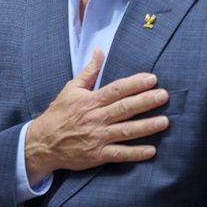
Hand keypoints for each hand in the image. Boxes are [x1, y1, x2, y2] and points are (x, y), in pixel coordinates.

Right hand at [24, 49, 169, 184]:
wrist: (43, 142)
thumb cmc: (58, 114)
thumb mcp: (70, 89)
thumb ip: (89, 71)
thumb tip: (99, 51)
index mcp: (90, 101)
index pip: (115, 90)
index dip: (134, 84)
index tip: (152, 79)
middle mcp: (95, 118)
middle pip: (124, 109)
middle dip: (145, 102)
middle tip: (163, 96)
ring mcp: (97, 137)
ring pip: (125, 131)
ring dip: (146, 126)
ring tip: (164, 121)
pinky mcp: (97, 155)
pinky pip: (119, 154)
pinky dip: (135, 153)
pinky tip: (151, 150)